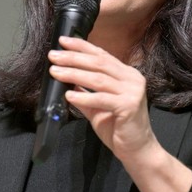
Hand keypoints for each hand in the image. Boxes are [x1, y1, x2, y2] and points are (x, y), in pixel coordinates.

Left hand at [47, 36, 156, 162]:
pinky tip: (68, 96)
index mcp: (126, 74)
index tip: (62, 41)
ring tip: (55, 72)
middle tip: (53, 56)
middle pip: (98, 63)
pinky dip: (84, 97)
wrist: (137, 150)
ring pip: (98, 78)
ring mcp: (132, 91)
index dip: (82, 46)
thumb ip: (85, 93)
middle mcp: (132, 79)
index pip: (101, 55)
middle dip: (73, 58)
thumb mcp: (97, 107)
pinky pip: (102, 99)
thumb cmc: (118, 128)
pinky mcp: (129, 106)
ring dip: (74, 74)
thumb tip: (66, 81)